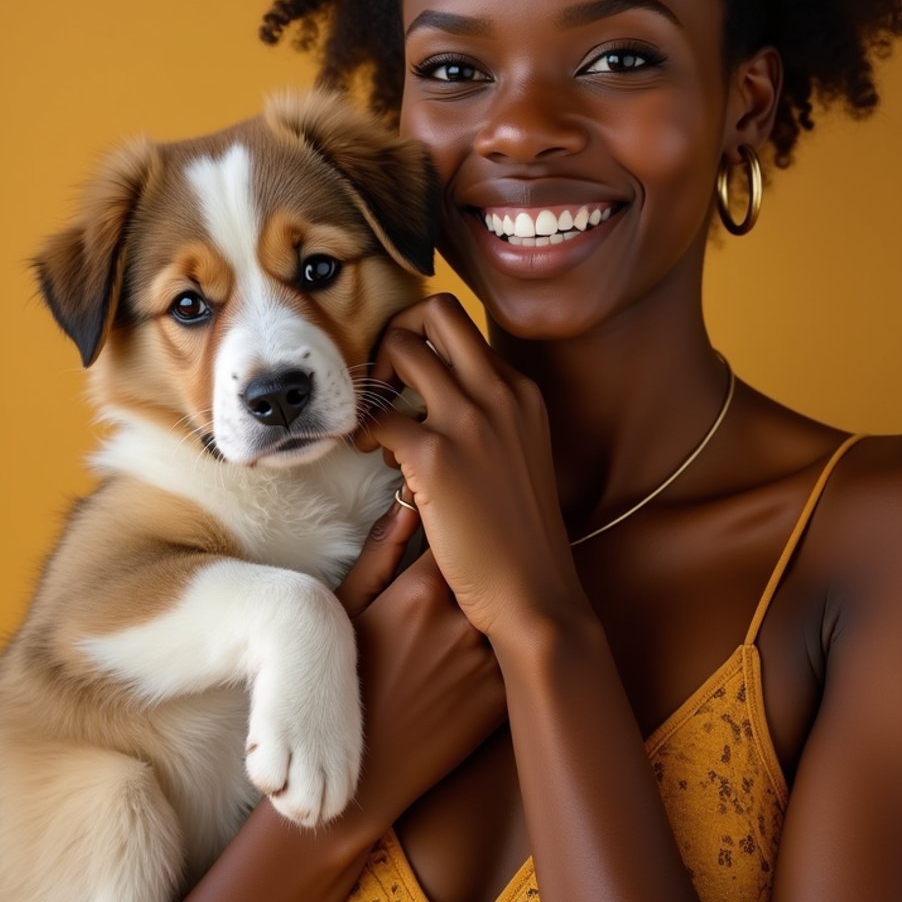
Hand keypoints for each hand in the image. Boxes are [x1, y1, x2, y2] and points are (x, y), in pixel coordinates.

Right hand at [335, 494, 506, 841]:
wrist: (361, 774)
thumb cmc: (343, 685)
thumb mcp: (347, 611)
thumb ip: (382, 550)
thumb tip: (409, 499)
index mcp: (421, 593)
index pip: (458, 533)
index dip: (456, 529)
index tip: (453, 528)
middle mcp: (462, 622)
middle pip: (486, 568)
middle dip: (479, 563)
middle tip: (471, 563)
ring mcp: (487, 661)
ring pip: (504, 609)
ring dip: (495, 603)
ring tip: (468, 613)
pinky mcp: (502, 697)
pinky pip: (514, 652)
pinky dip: (503, 646)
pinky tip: (476, 653)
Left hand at [353, 293, 589, 645]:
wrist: (535, 591)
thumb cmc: (522, 537)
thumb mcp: (522, 456)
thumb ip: (493, 420)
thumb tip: (443, 400)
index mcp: (522, 392)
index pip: (463, 327)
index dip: (423, 342)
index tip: (407, 378)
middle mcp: (500, 393)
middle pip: (436, 310)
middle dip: (396, 330)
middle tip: (385, 379)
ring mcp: (470, 420)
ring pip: (403, 348)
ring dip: (376, 377)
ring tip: (375, 423)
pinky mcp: (436, 456)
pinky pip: (382, 414)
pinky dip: (366, 429)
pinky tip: (372, 453)